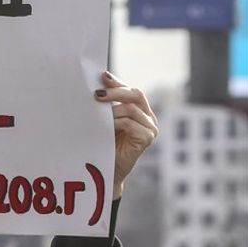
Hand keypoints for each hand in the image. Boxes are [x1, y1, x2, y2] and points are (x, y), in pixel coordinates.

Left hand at [95, 72, 157, 199]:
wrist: (107, 170)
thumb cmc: (103, 145)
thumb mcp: (105, 121)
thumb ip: (106, 106)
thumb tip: (97, 86)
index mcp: (140, 110)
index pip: (131, 90)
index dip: (118, 83)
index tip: (102, 76)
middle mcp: (148, 117)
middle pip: (136, 94)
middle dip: (115, 92)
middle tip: (97, 94)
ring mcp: (150, 128)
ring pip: (132, 109)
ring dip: (112, 110)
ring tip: (97, 114)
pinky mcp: (147, 138)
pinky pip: (131, 124)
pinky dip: (117, 122)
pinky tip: (106, 126)